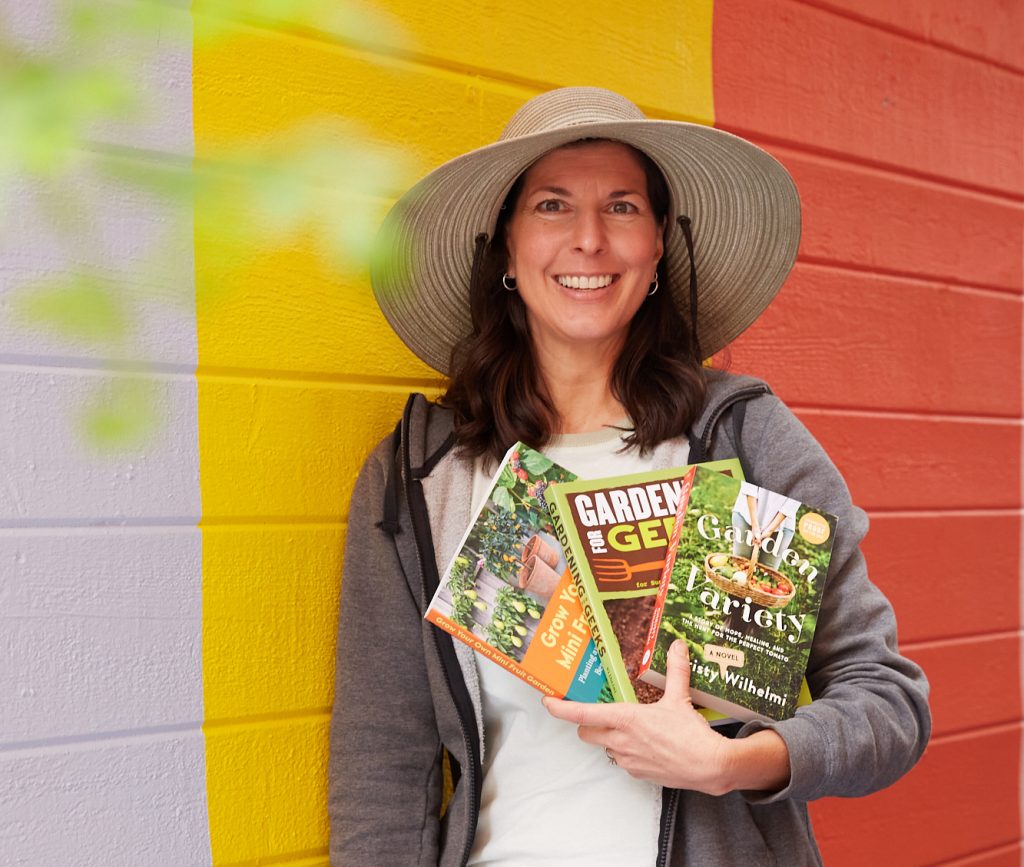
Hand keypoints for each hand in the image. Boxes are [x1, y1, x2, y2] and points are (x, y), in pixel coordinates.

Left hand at [542, 641, 736, 793]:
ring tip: (629, 727)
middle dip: (585, 723)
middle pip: (586, 732)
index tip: (548, 701)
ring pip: (604, 747)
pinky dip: (626, 751)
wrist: (710, 767)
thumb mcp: (680, 698)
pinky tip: (645, 743)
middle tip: (596, 712)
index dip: (561, 708)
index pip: (582, 714)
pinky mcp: (637, 773)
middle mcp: (620, 741)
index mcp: (625, 719)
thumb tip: (677, 646)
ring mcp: (627, 760)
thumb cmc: (692, 735)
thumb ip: (676, 670)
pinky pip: (622, 761)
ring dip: (609, 737)